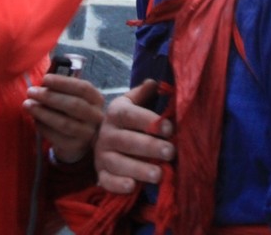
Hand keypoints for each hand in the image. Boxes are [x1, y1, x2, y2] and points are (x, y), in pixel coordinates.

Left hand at [24, 74, 104, 163]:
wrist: (79, 141)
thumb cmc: (73, 113)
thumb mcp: (74, 98)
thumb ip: (62, 89)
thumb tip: (42, 83)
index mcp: (96, 99)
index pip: (83, 88)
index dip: (63, 82)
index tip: (45, 78)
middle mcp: (96, 116)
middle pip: (74, 105)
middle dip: (50, 97)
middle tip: (31, 92)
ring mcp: (87, 134)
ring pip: (64, 123)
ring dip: (43, 113)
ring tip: (28, 105)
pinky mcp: (75, 147)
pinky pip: (57, 137)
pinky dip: (43, 127)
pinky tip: (35, 120)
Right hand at [94, 79, 174, 193]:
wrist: (102, 138)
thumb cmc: (127, 120)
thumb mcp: (132, 103)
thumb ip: (143, 94)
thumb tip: (153, 83)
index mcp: (115, 113)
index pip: (130, 115)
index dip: (150, 121)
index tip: (169, 129)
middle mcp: (106, 134)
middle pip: (127, 141)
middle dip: (150, 147)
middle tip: (170, 152)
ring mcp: (101, 155)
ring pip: (118, 163)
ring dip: (139, 169)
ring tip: (159, 174)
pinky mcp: (100, 173)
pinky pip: (106, 181)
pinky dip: (118, 185)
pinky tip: (132, 186)